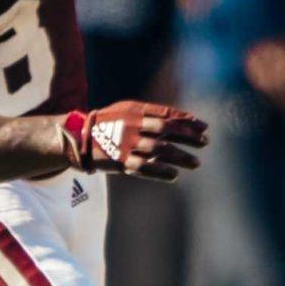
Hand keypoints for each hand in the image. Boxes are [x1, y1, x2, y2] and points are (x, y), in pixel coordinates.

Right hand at [59, 103, 208, 180]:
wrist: (80, 137)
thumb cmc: (109, 122)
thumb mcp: (127, 109)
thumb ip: (151, 113)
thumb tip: (180, 120)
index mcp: (136, 110)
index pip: (167, 114)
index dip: (187, 121)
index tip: (204, 128)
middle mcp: (133, 126)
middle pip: (167, 130)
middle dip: (188, 137)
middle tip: (204, 143)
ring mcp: (127, 143)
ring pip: (159, 149)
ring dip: (180, 157)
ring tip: (196, 163)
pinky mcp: (120, 160)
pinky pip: (144, 167)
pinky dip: (160, 172)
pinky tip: (174, 175)